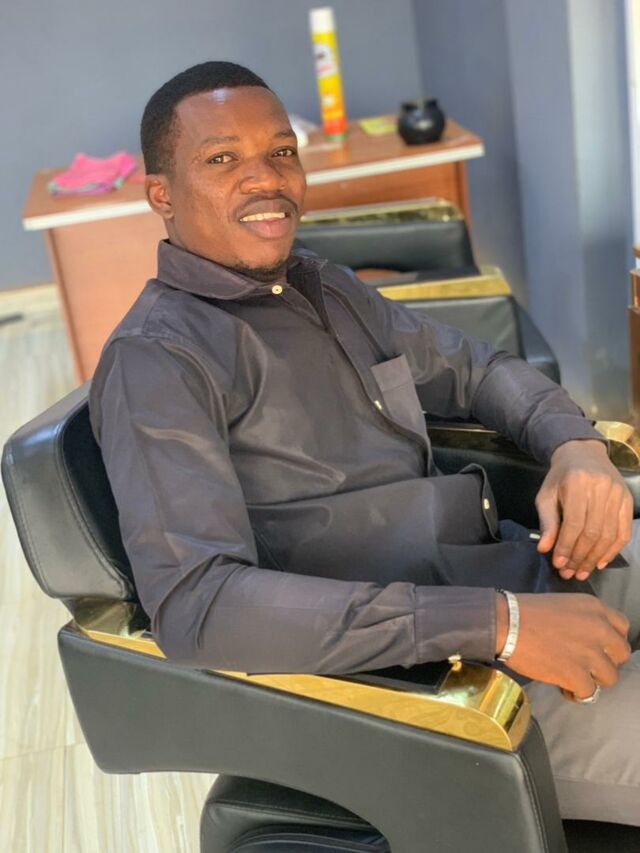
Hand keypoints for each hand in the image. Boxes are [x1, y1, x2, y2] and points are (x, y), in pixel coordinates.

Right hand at [495, 592, 630, 697]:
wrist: (506, 624)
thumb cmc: (526, 611)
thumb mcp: (564, 604)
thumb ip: (583, 619)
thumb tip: (588, 639)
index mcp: (595, 608)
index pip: (622, 627)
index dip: (610, 640)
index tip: (598, 646)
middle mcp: (599, 629)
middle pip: (621, 653)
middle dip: (605, 660)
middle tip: (585, 663)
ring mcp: (590, 653)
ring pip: (610, 677)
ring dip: (593, 679)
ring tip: (573, 677)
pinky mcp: (577, 675)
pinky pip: (589, 692)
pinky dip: (576, 693)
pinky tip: (563, 687)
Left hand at [535, 439, 632, 580]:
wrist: (583, 454)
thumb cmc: (560, 477)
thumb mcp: (546, 495)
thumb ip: (547, 522)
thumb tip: (545, 549)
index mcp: (578, 483)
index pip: (574, 523)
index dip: (566, 546)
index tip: (559, 564)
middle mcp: (602, 488)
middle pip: (593, 532)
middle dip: (580, 556)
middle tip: (569, 573)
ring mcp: (618, 494)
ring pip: (609, 534)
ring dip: (595, 558)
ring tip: (582, 572)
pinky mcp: (628, 500)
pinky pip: (624, 531)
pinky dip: (613, 550)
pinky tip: (600, 562)